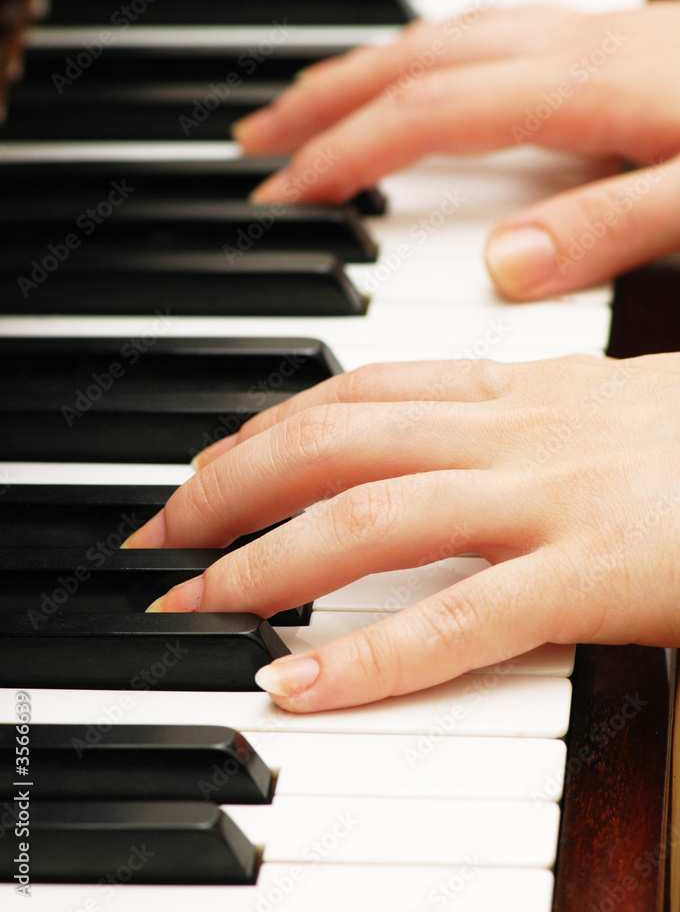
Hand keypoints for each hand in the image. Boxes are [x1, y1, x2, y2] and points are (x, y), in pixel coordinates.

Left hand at [124, 354, 679, 712]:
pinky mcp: (595, 574)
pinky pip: (457, 620)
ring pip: (370, 516)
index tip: (214, 462)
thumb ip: (519, 420)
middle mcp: (521, 430)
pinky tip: (299, 686)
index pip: (362, 390)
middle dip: (232, 482)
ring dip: (266, 560)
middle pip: (336, 439)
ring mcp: (553, 497)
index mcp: (523, 388)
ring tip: (196, 602)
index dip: (270, 425)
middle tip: (162, 531)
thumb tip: (443, 446)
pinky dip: (367, 658)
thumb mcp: (602, 405)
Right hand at [234, 2, 679, 299]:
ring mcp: (586, 38)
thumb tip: (504, 268)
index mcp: (586, 90)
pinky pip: (485, 37)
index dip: (344, 152)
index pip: (428, 115)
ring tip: (306, 105)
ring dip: (363, 70)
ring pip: (443, 39)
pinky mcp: (605, 43)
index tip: (281, 191)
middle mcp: (572, 50)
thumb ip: (610, 229)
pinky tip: (417, 83)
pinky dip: (426, 60)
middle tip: (255, 138)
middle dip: (323, 100)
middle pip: (414, 60)